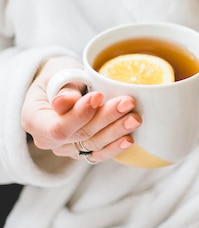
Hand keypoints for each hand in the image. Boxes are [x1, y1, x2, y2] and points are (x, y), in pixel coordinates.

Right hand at [21, 56, 141, 163]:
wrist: (62, 83)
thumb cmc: (59, 74)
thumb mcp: (57, 73)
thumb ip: (63, 88)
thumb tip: (66, 102)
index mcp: (34, 119)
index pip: (58, 126)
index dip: (80, 115)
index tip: (99, 96)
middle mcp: (47, 140)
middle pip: (80, 135)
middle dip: (106, 119)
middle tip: (127, 103)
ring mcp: (65, 148)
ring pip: (92, 145)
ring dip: (116, 132)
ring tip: (135, 118)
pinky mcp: (81, 150)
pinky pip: (98, 154)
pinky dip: (114, 147)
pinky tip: (129, 139)